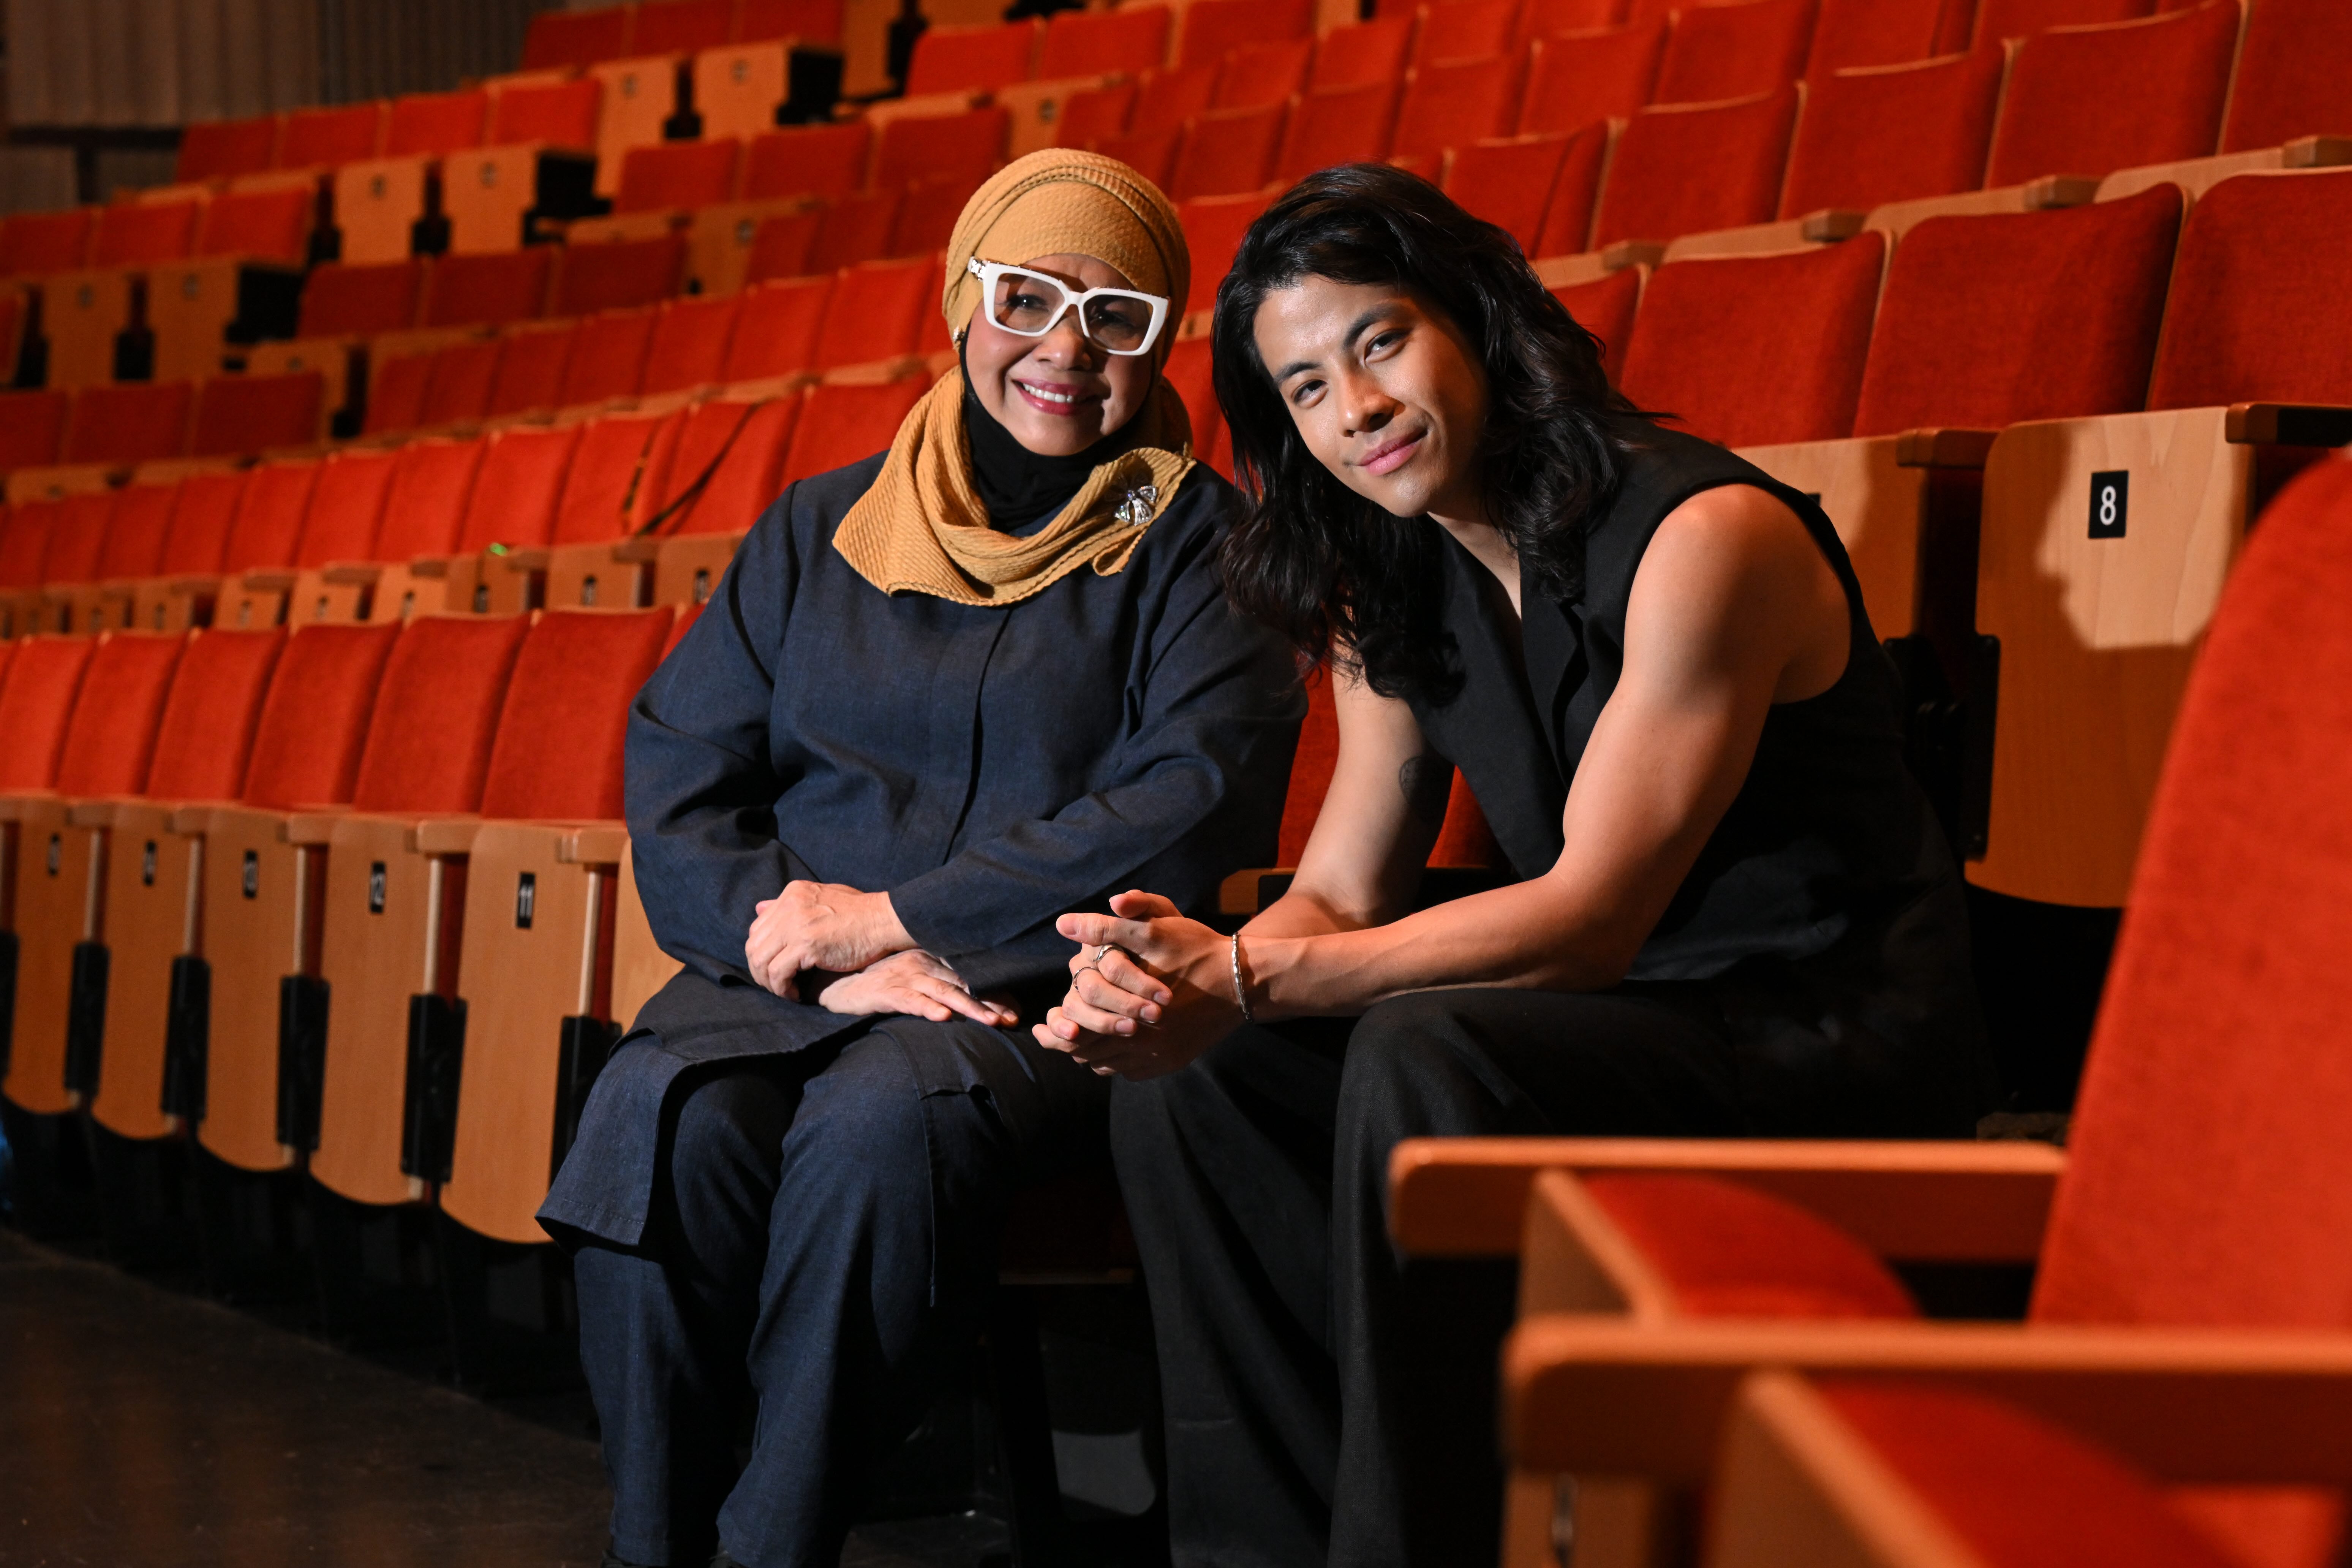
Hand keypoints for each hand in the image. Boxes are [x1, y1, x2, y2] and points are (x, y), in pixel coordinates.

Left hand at [745, 881, 911, 999]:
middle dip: (760, 971)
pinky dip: (782, 988)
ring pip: (761, 960)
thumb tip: (758, 909)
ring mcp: (796, 924)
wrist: (885, 919)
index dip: (762, 952)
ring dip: (768, 983)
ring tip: (784, 992)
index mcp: (792, 893)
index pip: (758, 927)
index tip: (774, 968)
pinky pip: (778, 973)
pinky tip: (795, 994)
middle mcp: (789, 906)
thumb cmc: (860, 913)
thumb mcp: (823, 898)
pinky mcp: (806, 944)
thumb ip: (791, 905)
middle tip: (775, 985)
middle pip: (754, 945)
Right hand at [816, 949, 1018, 1026]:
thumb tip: (973, 1006)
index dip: (995, 993)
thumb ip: (941, 989)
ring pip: (943, 992)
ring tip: (991, 1021)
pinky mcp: (886, 992)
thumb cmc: (882, 985)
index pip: (969, 976)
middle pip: (963, 985)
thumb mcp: (915, 983)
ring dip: (970, 1007)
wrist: (839, 985)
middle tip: (1013, 1019)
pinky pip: (911, 1001)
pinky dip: (928, 1008)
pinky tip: (943, 1017)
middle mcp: (921, 965)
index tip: (1017, 1011)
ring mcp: (904, 977)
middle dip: (990, 1003)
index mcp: (931, 960)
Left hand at [1030, 891, 1237, 1079]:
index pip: (1076, 1034)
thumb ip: (1107, 929)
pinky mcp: (1171, 1062)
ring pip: (1108, 1065)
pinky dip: (1117, 1060)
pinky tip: (1114, 1044)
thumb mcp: (1154, 929)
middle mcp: (1142, 1044)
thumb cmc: (1197, 949)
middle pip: (1088, 1054)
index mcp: (1128, 1012)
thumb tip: (1065, 924)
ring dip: (1092, 1051)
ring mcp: (1157, 1057)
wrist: (1244, 980)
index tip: (1039, 1028)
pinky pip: (1131, 1071)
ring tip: (1080, 1038)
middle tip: (1052, 1035)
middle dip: (1068, 1043)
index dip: (1054, 1031)